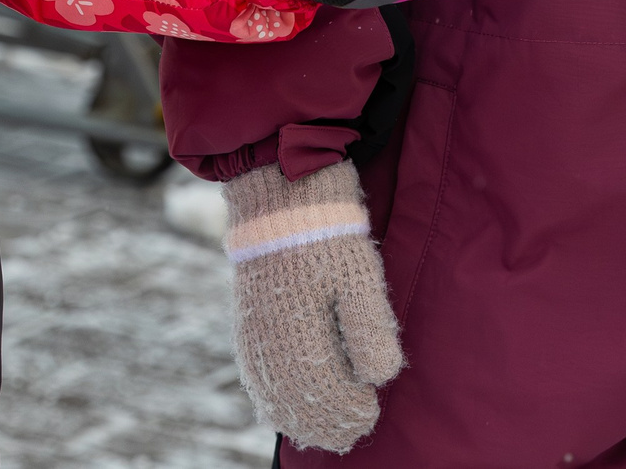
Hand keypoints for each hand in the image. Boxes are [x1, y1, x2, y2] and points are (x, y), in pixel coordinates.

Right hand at [224, 161, 401, 450]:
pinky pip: (256, 377)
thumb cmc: (327, 233)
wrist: (280, 193)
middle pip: (297, 402)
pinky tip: (287, 411)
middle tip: (356, 430)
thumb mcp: (359, 276)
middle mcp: (269, 340)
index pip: (325, 391)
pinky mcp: (247, 324)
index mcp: (298, 329)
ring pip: (272, 396)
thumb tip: (379, 378)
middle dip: (328, 422)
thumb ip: (369, 329)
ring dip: (300, 419)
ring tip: (328, 431)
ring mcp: (252, 334)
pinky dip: (273, 401)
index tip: (372, 411)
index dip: (351, 409)